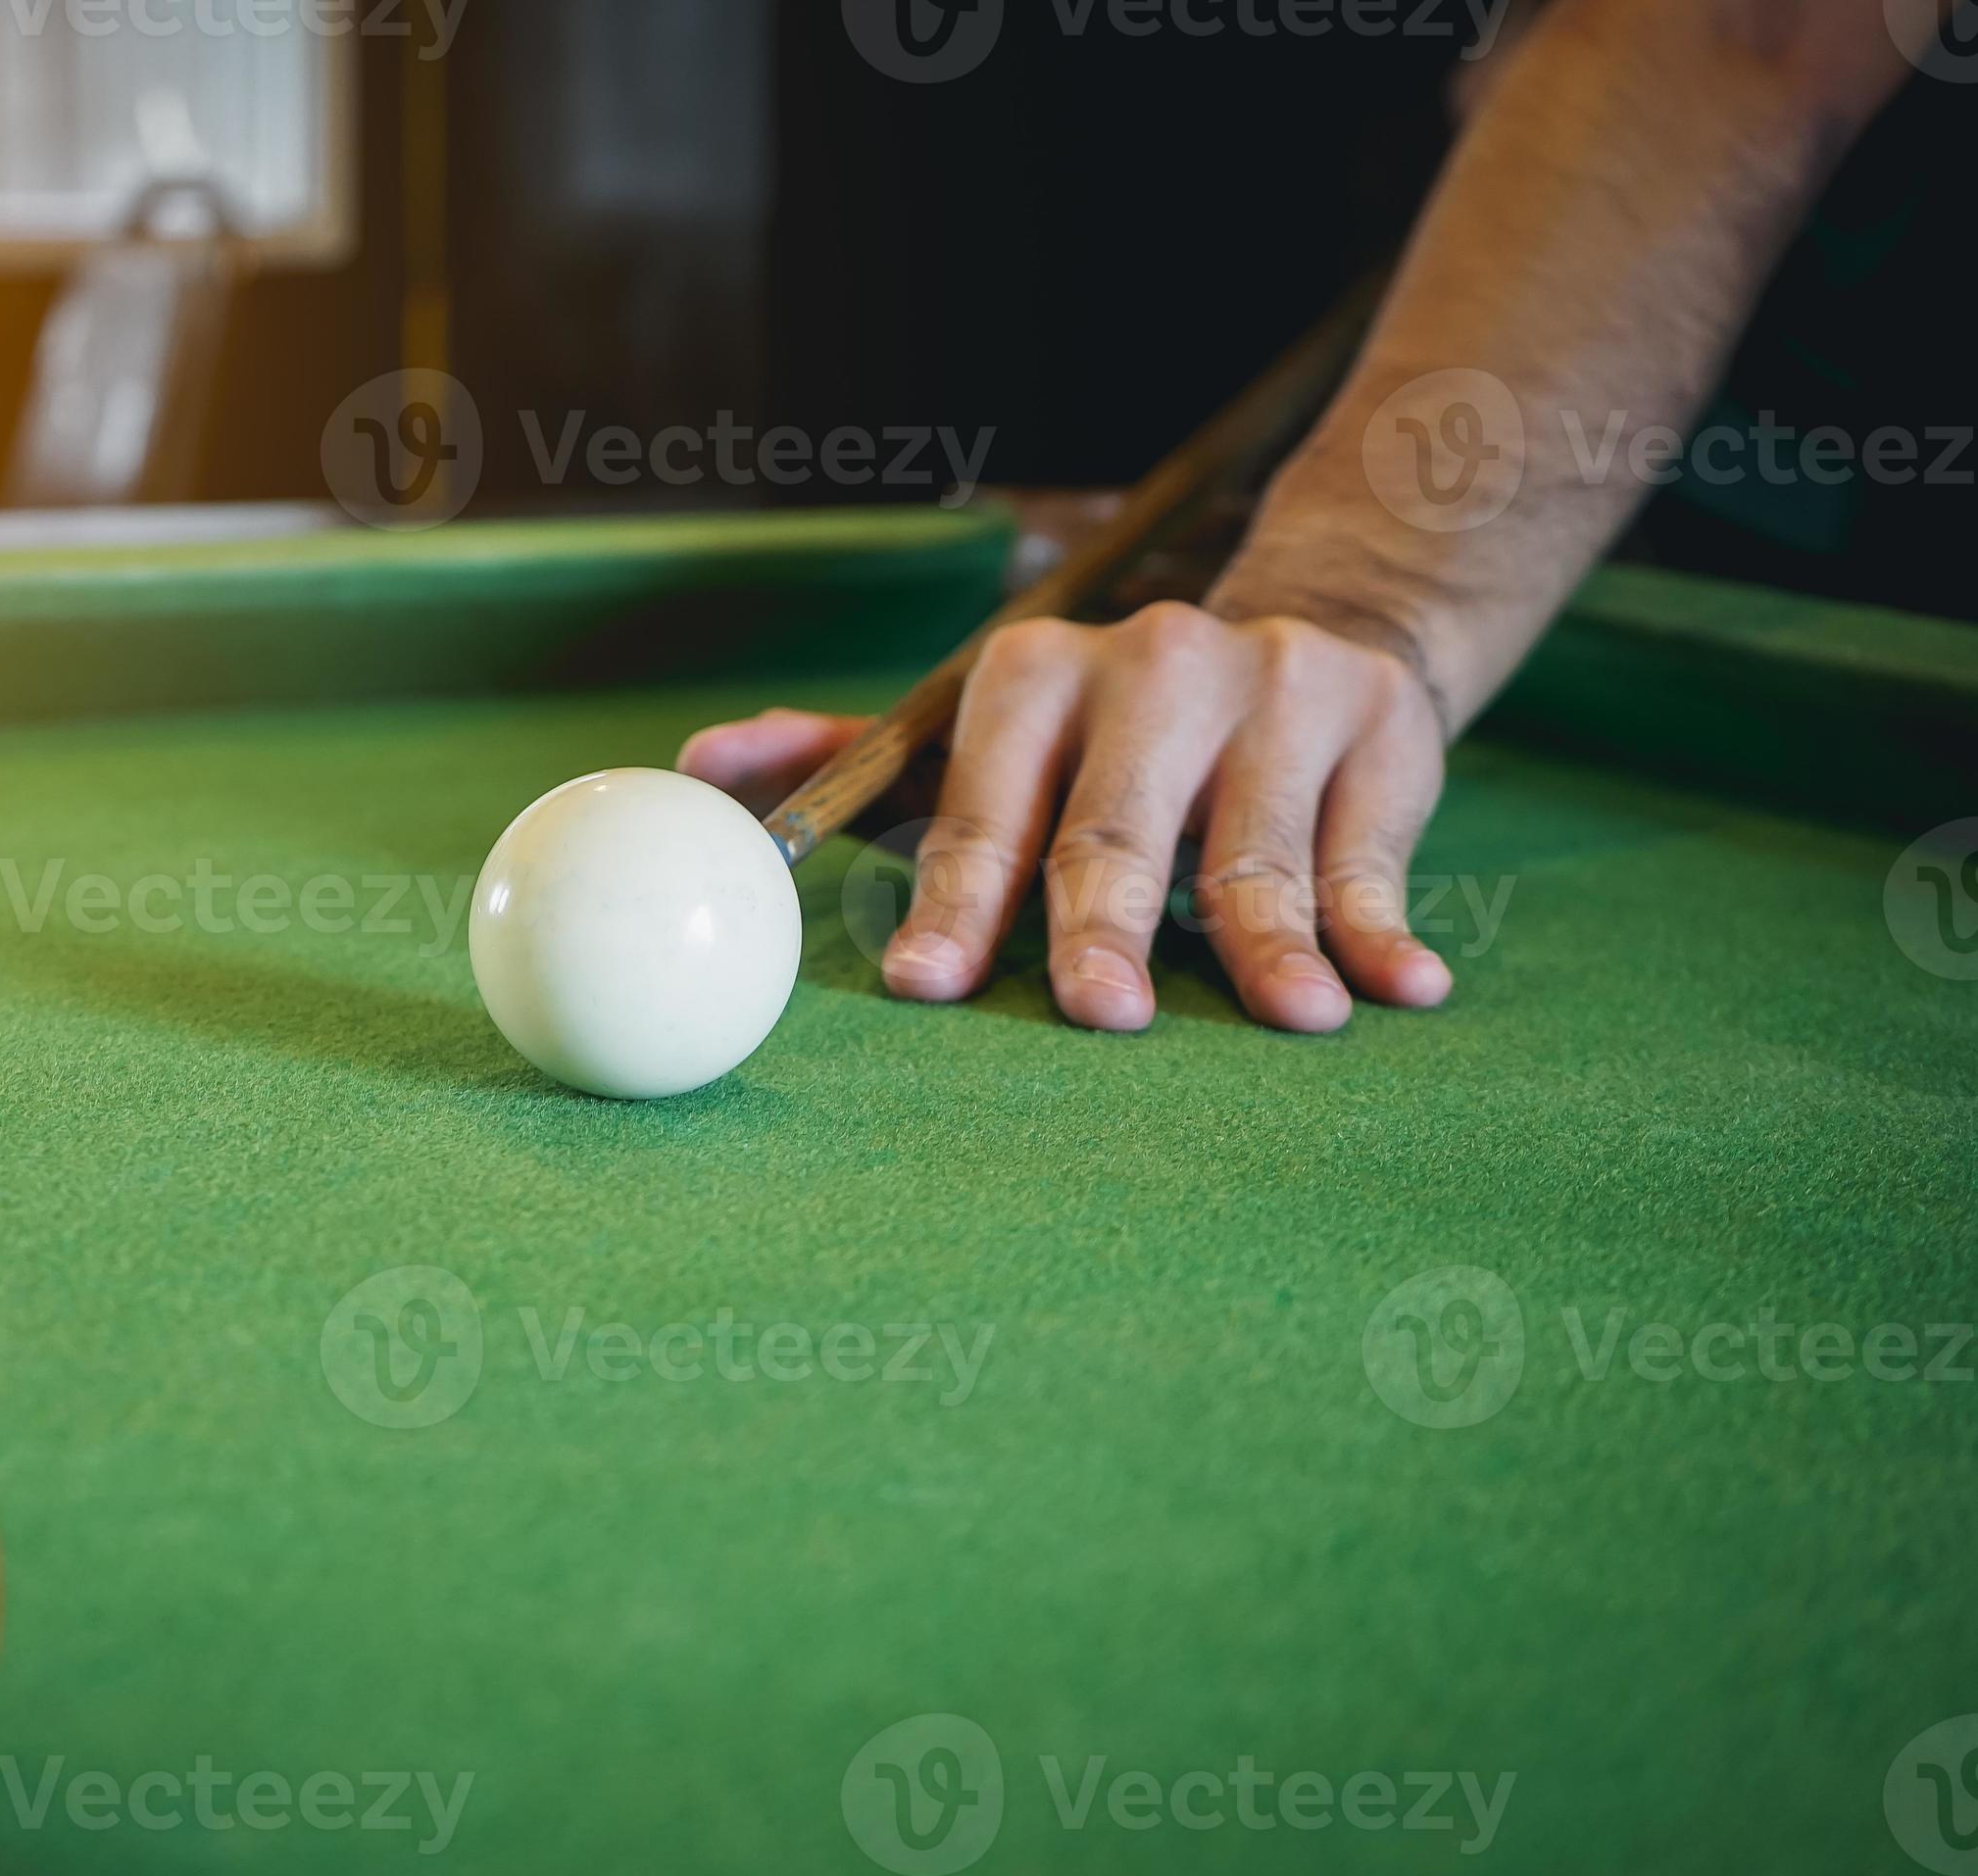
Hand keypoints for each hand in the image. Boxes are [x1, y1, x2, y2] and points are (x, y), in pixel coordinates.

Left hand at [678, 603, 1456, 1033]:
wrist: (1307, 636)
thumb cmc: (1100, 731)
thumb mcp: (974, 732)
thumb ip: (843, 762)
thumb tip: (693, 774)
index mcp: (1029, 675)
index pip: (984, 804)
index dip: (955, 899)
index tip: (928, 984)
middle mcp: (1151, 666)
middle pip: (1115, 826)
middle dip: (1104, 924)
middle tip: (1102, 1015)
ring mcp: (1273, 688)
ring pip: (1257, 842)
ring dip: (1271, 938)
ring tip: (1296, 1018)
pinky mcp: (1380, 722)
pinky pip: (1372, 847)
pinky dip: (1383, 922)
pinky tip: (1402, 985)